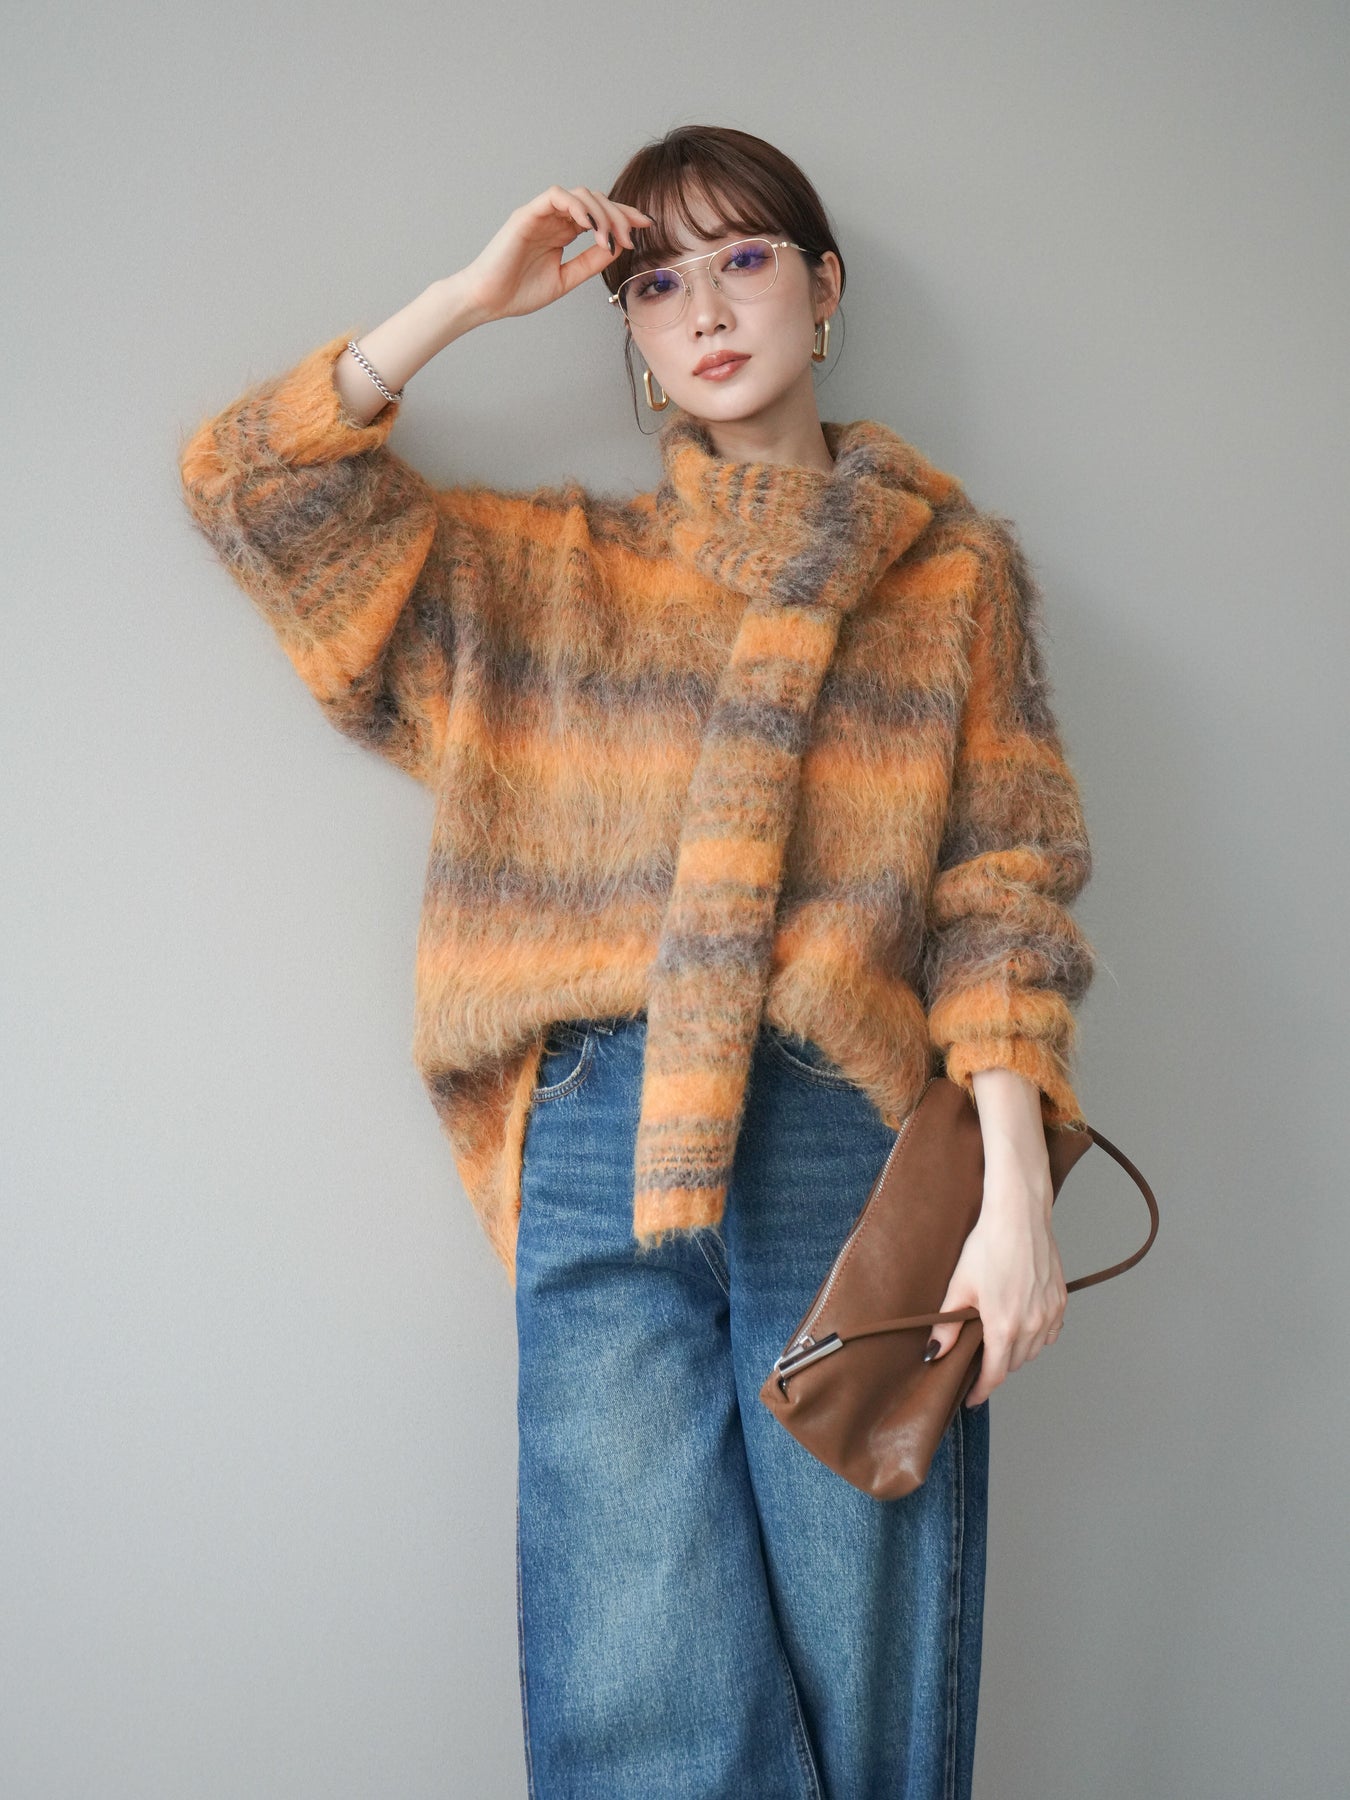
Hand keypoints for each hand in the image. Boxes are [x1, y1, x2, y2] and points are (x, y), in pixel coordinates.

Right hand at [458, 185, 653, 324]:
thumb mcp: (566, 278)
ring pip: (580, 195)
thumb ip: (590, 262)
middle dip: (618, 214)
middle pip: (595, 200)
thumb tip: (617, 247)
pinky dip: (577, 206)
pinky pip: (556, 196)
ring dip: (601, 213)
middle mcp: (553, 218)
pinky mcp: (527, 214)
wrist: (488, 300)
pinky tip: (591, 226)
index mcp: (562, 232)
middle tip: (632, 236)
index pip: (598, 214)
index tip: (646, 225)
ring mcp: (540, 214)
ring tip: (610, 238)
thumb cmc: (519, 291)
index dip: (623, 215)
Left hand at [925, 1148, 1067, 1408]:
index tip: (971, 1397)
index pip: (995, 1374)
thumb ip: (947, 1326)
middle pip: (1014, 1363)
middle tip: (978, 1360)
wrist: (1019, 1215)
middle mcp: (1033, 1325)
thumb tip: (934, 1354)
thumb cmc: (987, 1245)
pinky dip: (1038, 1337)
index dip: (981, 1390)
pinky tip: (1024, 1325)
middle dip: (996, 1366)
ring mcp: (1050, 1313)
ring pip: (1034, 1350)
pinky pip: (1051, 1332)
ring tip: (998, 1341)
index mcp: (1005, 1326)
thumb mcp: (959, 1286)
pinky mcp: (1060, 1300)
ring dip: (1017, 1352)